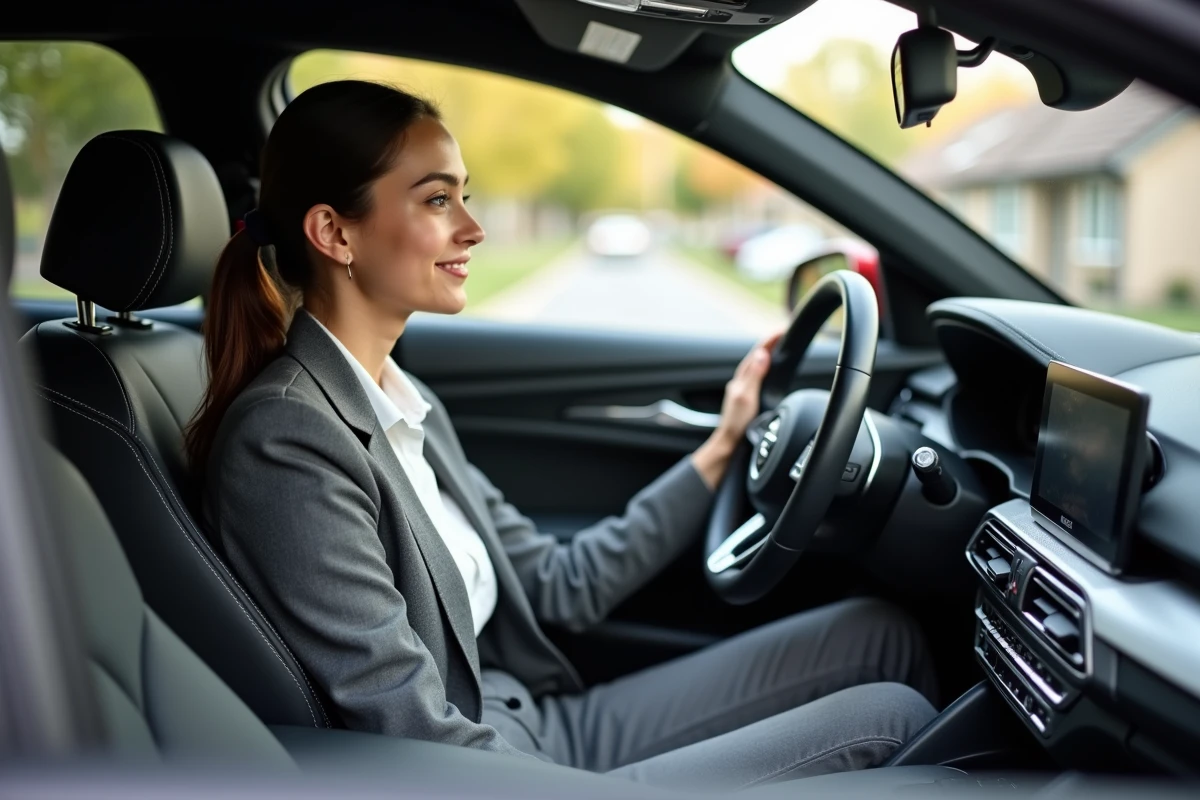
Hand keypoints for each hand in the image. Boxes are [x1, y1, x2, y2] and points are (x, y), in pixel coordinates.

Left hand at [691, 330, 783, 490]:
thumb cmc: (736, 424)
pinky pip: (756, 377)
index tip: (781, 330)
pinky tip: (768, 372)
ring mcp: (743, 390)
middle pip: (755, 357)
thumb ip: (754, 375)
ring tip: (777, 346)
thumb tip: (762, 355)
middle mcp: (741, 382)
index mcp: (740, 379)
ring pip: (755, 367)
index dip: (769, 341)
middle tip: (782, 334)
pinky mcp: (746, 399)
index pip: (756, 353)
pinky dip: (764, 369)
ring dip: (766, 355)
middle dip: (768, 344)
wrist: (730, 444)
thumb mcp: (746, 397)